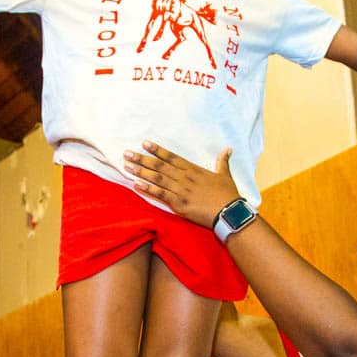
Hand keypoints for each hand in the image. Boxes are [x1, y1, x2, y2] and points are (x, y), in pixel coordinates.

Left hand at [123, 142, 240, 227]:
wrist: (229, 212)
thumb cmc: (228, 194)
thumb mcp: (225, 175)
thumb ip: (222, 161)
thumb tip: (227, 149)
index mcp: (193, 169)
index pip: (171, 157)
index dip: (157, 150)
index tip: (144, 143)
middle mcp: (184, 177)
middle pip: (160, 166)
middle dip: (142, 159)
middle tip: (127, 153)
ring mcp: (181, 190)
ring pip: (157, 178)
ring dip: (141, 171)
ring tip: (127, 166)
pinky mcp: (179, 204)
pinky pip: (160, 194)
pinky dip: (148, 188)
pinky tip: (136, 184)